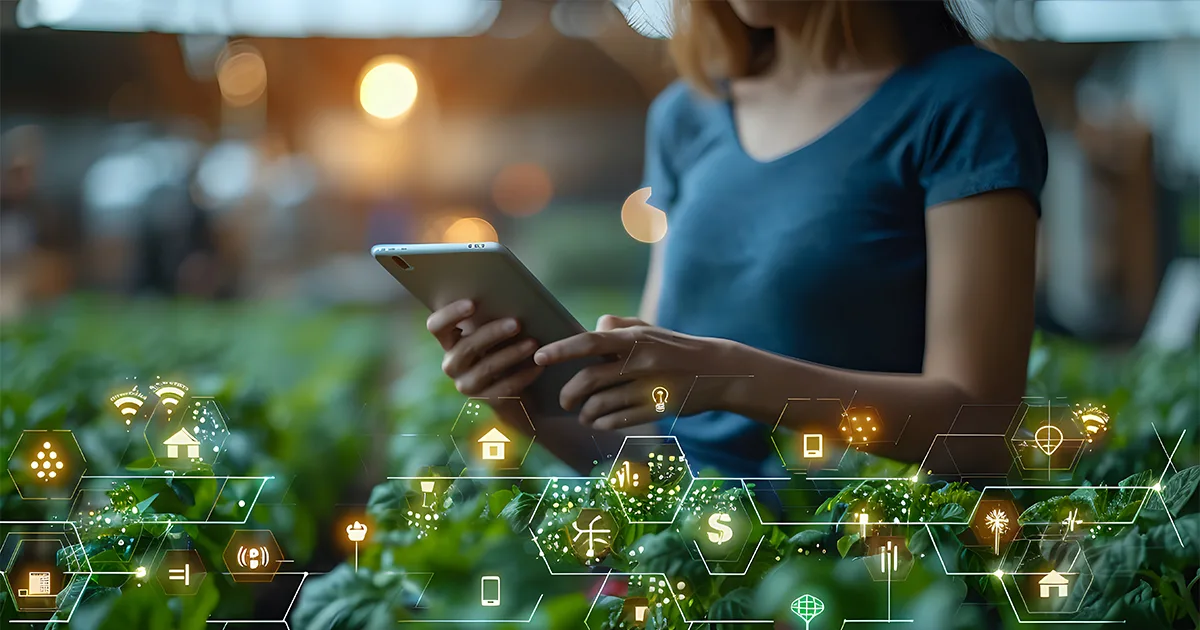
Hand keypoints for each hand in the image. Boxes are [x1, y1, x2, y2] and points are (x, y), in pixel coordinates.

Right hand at [426, 300, 542, 396]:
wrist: (516, 387)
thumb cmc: (504, 346)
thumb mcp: (495, 331)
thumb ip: (492, 315)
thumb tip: (509, 293)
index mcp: (449, 341)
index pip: (436, 326)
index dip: (450, 314)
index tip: (472, 303)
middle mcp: (453, 364)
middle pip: (465, 347)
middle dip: (491, 333)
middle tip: (516, 322)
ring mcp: (467, 385)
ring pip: (486, 368)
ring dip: (512, 353)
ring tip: (533, 343)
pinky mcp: (487, 401)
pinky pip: (505, 388)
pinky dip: (523, 375)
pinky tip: (539, 365)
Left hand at [533, 315, 732, 429]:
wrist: (717, 370)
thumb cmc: (676, 347)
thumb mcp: (650, 329)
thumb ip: (619, 325)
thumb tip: (592, 326)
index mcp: (635, 338)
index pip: (590, 342)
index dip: (561, 350)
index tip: (539, 357)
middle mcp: (640, 361)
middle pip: (590, 379)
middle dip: (569, 393)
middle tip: (564, 399)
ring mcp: (649, 387)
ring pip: (602, 404)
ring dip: (585, 413)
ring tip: (582, 414)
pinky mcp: (657, 409)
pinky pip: (619, 420)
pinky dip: (603, 423)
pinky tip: (599, 422)